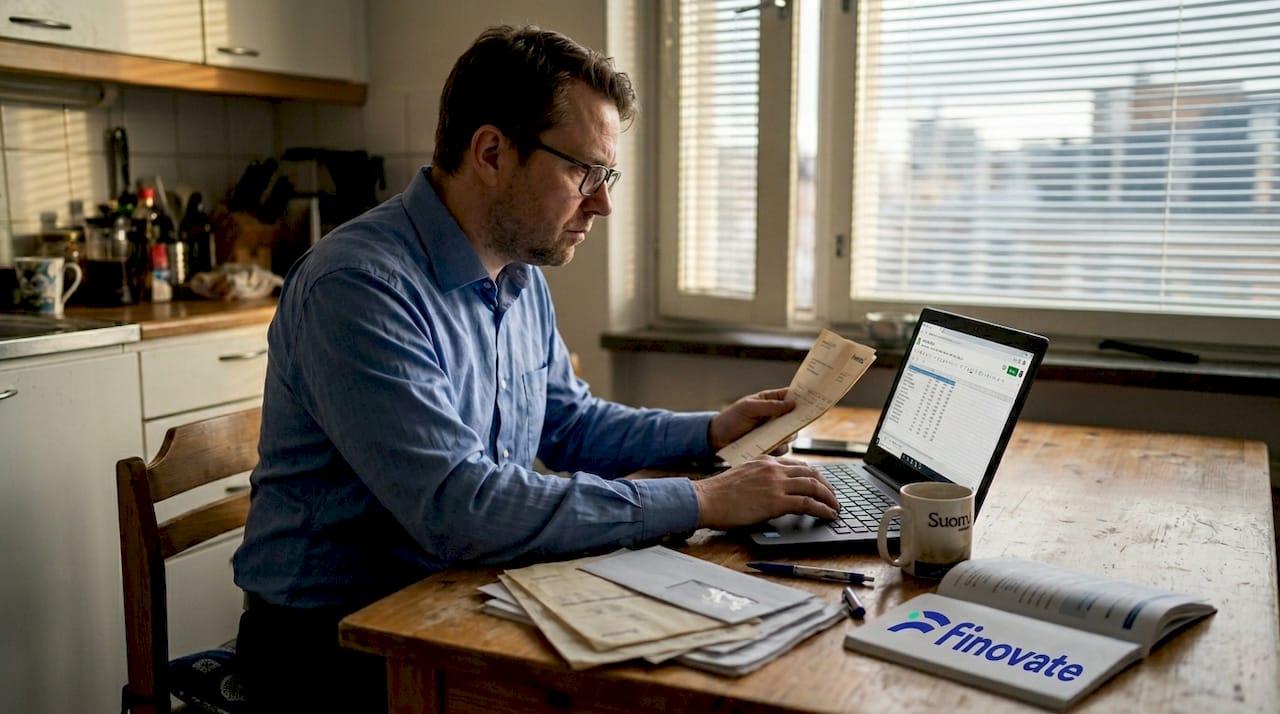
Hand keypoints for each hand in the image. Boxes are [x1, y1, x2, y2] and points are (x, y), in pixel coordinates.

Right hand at [690, 456, 838, 529]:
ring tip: (836, 508)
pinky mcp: (776, 501)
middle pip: (811, 473)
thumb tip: (773, 492)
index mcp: (766, 461)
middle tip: (833, 498)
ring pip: (814, 486)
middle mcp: (774, 469)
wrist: (706, 499)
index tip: (820, 486)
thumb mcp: (743, 475)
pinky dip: (822, 509)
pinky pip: (808, 503)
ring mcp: (776, 484)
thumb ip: (761, 478)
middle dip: (827, 486)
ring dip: (829, 498)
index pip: (798, 465)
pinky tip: (828, 515)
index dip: (814, 476)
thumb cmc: (718, 493)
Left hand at [707, 387, 795, 450]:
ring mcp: (774, 431)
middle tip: (796, 422)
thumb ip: (770, 406)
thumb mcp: (748, 408)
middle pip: (796, 416)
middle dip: (798, 420)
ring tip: (775, 436)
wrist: (717, 439)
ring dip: (787, 436)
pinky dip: (779, 448)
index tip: (813, 399)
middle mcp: (775, 416)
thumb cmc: (731, 418)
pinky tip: (770, 447)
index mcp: (771, 401)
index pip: (791, 395)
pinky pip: (782, 448)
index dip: (803, 396)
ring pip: (792, 434)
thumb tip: (791, 403)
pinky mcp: (771, 446)